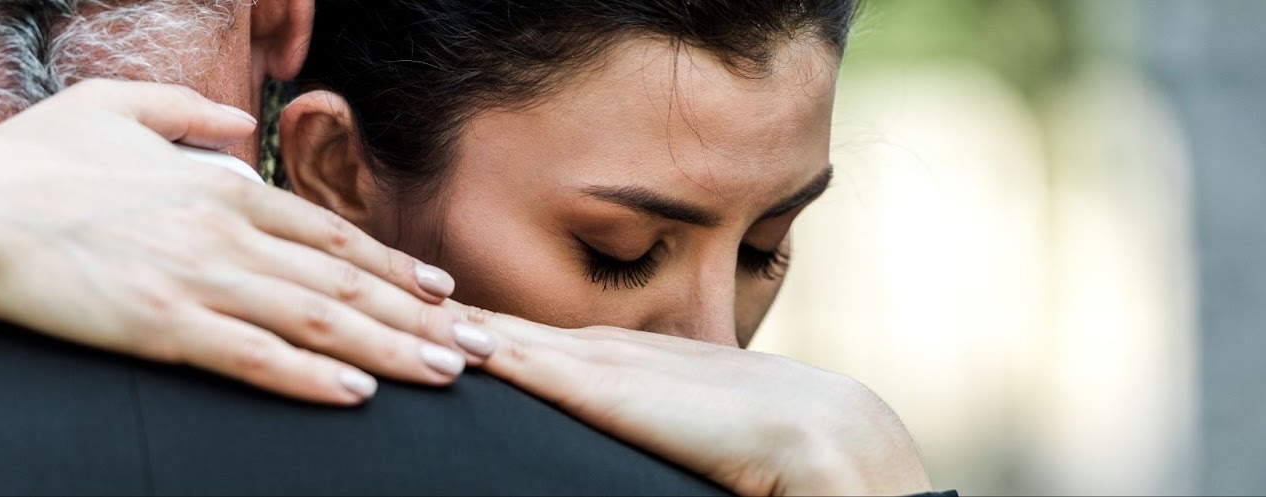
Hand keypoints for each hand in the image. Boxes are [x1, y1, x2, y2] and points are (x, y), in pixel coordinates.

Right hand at [0, 80, 484, 404]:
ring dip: (392, 350)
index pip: (331, 233)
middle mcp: (226, 229)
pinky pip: (253, 358)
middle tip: (479, 345)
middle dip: (422, 317)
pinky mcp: (161, 326)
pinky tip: (357, 395)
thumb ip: (189, 114)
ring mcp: (198, 279)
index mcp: (221, 183)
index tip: (442, 291)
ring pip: (318, 320)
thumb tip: (239, 129)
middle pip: (346, 281)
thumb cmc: (32, 158)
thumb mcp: (118, 107)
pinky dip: (310, 377)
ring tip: (446, 374)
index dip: (395, 266)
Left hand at [457, 305, 932, 495]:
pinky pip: (556, 368)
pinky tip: (460, 342)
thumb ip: (709, 449)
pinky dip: (507, 353)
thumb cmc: (815, 472)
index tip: (485, 331)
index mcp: (692, 378)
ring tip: (415, 311)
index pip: (597, 353)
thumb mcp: (748, 450)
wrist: (851, 457)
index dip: (541, 340)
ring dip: (484, 329)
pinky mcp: (635, 395)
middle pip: (560, 336)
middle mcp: (662, 360)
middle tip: (423, 301)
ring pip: (547, 344)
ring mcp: (648, 371)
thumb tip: (701, 463)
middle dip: (495, 321)